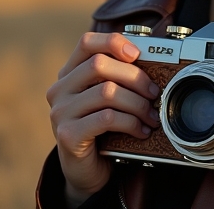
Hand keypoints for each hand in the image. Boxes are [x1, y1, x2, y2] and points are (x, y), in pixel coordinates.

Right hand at [47, 32, 160, 205]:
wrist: (84, 171)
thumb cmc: (100, 131)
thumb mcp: (105, 100)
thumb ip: (115, 79)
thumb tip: (147, 62)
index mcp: (68, 74)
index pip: (86, 43)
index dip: (113, 42)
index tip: (137, 54)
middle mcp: (59, 90)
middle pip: (99, 65)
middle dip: (134, 77)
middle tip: (154, 92)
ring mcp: (60, 112)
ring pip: (106, 91)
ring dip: (137, 103)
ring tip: (151, 116)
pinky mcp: (68, 134)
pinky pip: (106, 118)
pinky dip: (131, 122)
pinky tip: (141, 130)